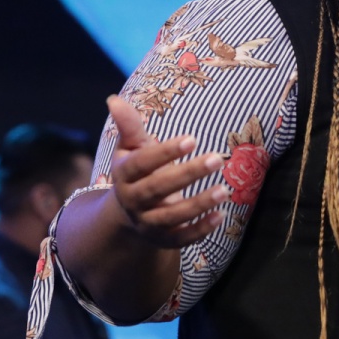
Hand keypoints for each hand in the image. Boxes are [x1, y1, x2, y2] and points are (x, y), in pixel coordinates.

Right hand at [105, 95, 228, 247]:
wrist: (128, 214)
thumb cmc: (137, 172)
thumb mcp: (132, 149)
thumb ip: (129, 127)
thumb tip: (114, 99)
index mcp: (124, 175)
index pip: (142, 163)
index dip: (165, 152)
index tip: (192, 138)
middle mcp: (133, 201)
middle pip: (158, 189)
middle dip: (187, 174)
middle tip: (218, 158)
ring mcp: (148, 223)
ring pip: (172, 217)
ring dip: (198, 204)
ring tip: (224, 190)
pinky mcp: (164, 239)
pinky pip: (182, 238)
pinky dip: (201, 229)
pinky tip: (221, 216)